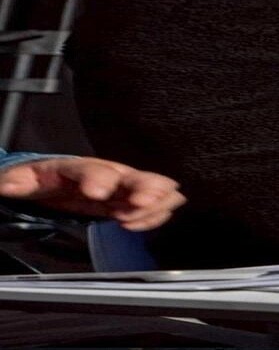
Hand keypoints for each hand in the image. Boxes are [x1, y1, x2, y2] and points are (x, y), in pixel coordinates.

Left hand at [0, 157, 184, 230]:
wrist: (54, 183)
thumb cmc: (41, 180)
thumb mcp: (24, 179)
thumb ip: (16, 181)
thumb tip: (8, 186)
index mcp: (77, 167)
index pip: (90, 169)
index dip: (97, 179)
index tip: (98, 193)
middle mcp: (106, 173)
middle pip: (129, 176)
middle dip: (142, 186)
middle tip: (144, 200)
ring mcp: (120, 187)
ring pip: (147, 187)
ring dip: (155, 200)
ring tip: (151, 211)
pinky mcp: (126, 202)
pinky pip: (150, 205)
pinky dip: (155, 213)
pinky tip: (149, 221)